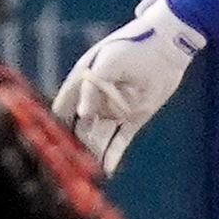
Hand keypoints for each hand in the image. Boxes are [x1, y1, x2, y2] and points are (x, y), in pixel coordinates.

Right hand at [55, 0, 206, 173]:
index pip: (63, 108)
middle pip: (80, 127)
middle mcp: (96, 99)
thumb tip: (82, 114)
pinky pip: (121, 140)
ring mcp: (114, 110)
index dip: (56, 123)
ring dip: (93, 153)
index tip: (53, 142)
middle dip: (76, 144)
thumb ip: (92, 87)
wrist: (165, 46)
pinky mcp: (134, 118)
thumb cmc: (132, 46)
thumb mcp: (108, 62)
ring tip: (89, 172)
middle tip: (74, 163)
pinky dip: (114, 155)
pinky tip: (107, 170)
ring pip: (99, 137)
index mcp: (82, 82)